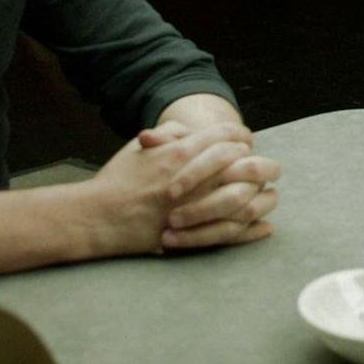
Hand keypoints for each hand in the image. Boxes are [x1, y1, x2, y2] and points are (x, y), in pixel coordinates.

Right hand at [84, 121, 253, 256]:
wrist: (98, 217)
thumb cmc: (117, 180)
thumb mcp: (139, 147)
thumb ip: (167, 134)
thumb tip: (188, 130)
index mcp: (181, 152)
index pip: (227, 136)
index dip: (241, 136)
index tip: (246, 141)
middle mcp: (194, 177)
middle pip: (244, 163)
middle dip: (258, 162)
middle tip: (261, 164)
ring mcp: (196, 207)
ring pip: (246, 197)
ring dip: (260, 193)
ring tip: (263, 193)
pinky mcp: (194, 233)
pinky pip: (235, 231)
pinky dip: (253, 229)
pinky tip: (265, 225)